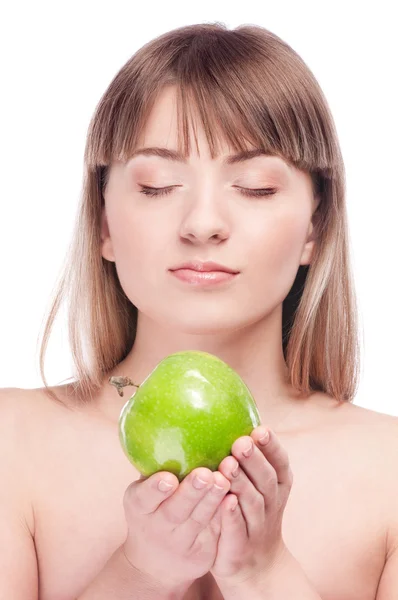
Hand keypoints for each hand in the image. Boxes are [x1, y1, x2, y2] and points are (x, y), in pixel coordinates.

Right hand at [122, 466, 230, 590]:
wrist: (155, 561)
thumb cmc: (152, 508)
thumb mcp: (143, 491)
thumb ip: (153, 462)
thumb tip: (158, 415)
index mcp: (139, 506)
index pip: (144, 498)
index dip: (155, 489)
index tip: (168, 478)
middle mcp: (157, 527)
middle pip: (175, 511)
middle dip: (191, 493)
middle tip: (206, 474)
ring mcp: (180, 543)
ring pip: (199, 522)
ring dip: (213, 501)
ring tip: (225, 480)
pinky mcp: (202, 554)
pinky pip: (216, 532)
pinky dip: (226, 516)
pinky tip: (237, 498)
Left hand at [210, 426, 292, 584]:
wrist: (256, 569)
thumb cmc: (249, 514)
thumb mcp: (256, 485)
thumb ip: (246, 458)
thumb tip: (225, 414)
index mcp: (278, 486)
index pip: (280, 463)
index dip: (272, 447)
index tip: (261, 429)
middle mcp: (271, 504)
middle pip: (267, 479)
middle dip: (254, 459)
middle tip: (240, 442)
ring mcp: (257, 526)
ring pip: (252, 502)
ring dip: (241, 483)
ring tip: (227, 465)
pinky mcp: (241, 546)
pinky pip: (237, 529)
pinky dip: (232, 515)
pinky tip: (224, 502)